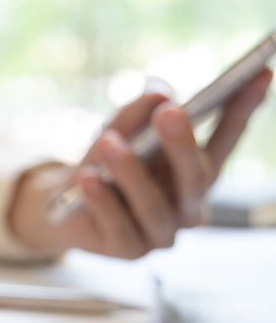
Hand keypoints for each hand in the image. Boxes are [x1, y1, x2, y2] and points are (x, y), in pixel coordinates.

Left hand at [9, 68, 272, 258]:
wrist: (66, 206)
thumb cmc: (103, 165)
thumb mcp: (117, 132)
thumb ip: (136, 113)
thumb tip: (160, 93)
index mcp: (193, 173)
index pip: (224, 140)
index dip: (242, 109)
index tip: (260, 73)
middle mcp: (186, 206)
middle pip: (195, 178)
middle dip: (182, 144)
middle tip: (169, 112)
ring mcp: (161, 233)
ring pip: (154, 207)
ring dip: (131, 173)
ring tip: (108, 141)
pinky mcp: (129, 250)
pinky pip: (118, 226)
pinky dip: (102, 200)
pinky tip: (88, 177)